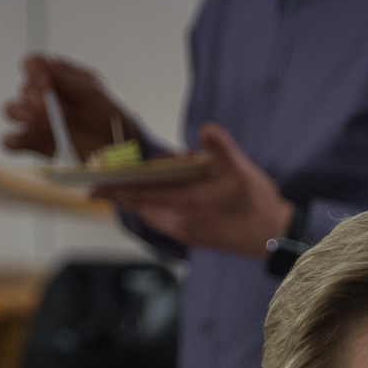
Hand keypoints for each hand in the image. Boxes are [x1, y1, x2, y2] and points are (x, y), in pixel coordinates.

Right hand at [2, 54, 128, 159]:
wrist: (117, 146)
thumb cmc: (108, 112)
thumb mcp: (95, 92)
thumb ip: (69, 79)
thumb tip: (45, 66)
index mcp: (56, 76)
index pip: (32, 64)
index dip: (33, 71)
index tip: (46, 84)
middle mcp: (41, 95)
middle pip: (23, 90)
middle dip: (37, 99)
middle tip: (63, 112)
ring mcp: (36, 119)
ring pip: (12, 110)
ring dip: (25, 115)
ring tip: (46, 124)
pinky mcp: (35, 143)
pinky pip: (11, 141)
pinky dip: (14, 140)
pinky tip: (25, 140)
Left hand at [109, 122, 293, 259]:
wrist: (274, 238)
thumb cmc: (257, 204)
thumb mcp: (242, 170)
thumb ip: (221, 148)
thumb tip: (205, 129)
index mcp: (187, 204)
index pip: (141, 195)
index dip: (116, 190)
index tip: (93, 186)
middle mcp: (180, 222)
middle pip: (140, 206)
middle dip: (121, 193)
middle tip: (103, 181)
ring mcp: (185, 232)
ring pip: (149, 215)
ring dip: (136, 201)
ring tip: (124, 188)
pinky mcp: (192, 237)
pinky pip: (161, 221)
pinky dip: (151, 208)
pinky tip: (155, 198)